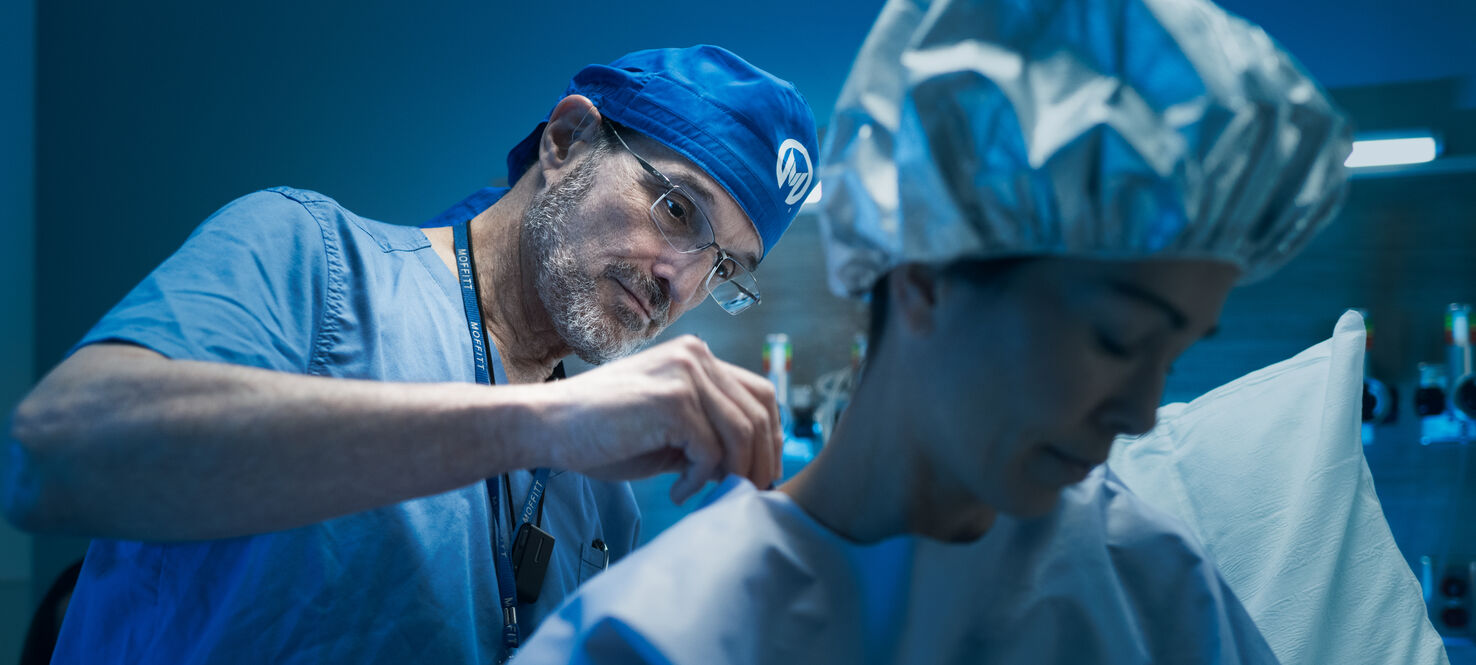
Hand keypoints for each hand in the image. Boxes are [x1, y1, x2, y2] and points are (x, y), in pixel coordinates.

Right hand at [529, 335, 782, 503]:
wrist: (547, 425)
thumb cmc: (601, 432)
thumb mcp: (668, 428)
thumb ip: (708, 433)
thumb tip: (751, 466)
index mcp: (697, 357)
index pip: (760, 394)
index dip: (771, 438)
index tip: (762, 473)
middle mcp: (696, 356)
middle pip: (759, 413)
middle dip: (760, 461)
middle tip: (745, 493)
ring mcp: (685, 374)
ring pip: (742, 433)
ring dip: (733, 473)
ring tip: (704, 493)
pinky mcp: (673, 400)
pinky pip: (711, 451)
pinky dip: (699, 480)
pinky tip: (677, 490)